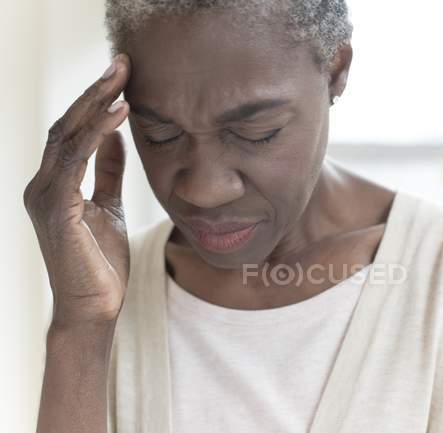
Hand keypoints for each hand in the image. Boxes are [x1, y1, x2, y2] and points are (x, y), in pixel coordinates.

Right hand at [23, 54, 131, 327]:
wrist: (96, 308)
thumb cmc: (101, 262)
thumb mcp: (109, 206)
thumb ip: (108, 172)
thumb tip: (117, 136)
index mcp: (55, 184)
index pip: (71, 131)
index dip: (93, 102)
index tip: (121, 77)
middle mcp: (43, 184)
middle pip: (66, 125)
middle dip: (94, 92)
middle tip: (122, 63)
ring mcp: (45, 195)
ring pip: (67, 136)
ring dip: (95, 103)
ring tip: (122, 78)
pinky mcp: (56, 208)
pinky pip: (75, 160)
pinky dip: (97, 132)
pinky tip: (119, 112)